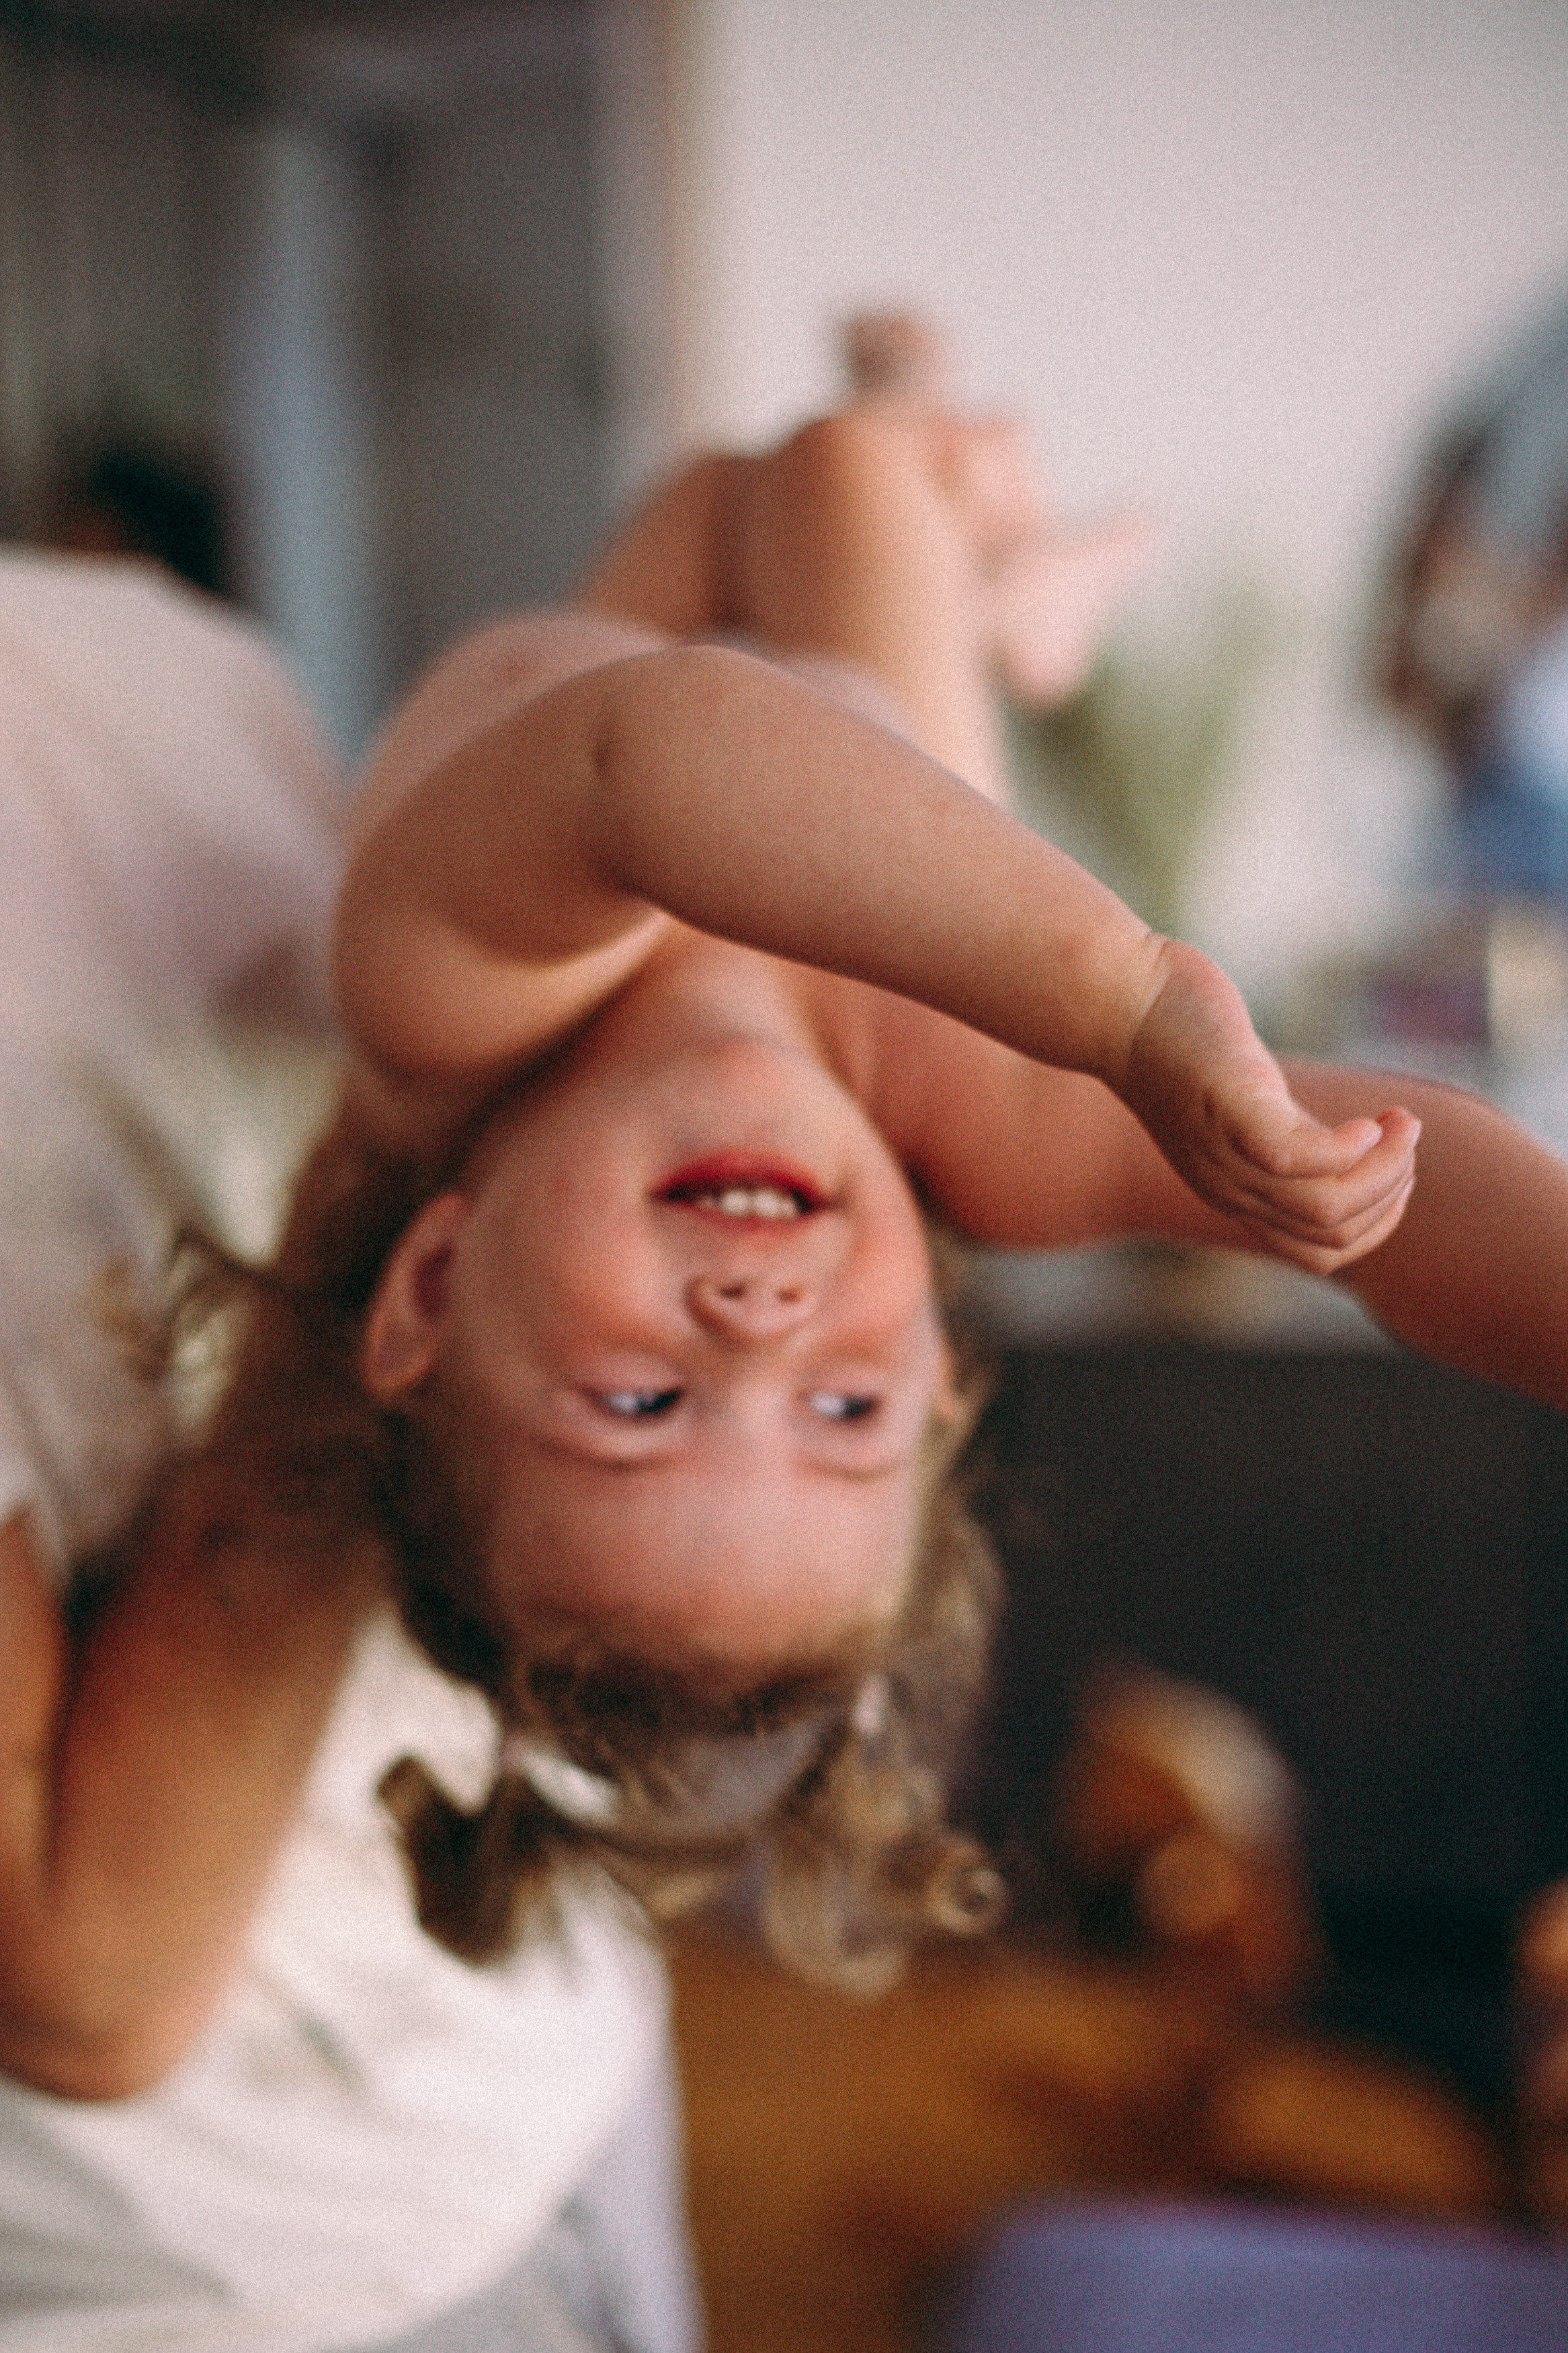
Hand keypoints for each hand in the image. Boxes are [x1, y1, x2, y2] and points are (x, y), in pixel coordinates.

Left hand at [1119, 939, 1419, 1273]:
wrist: (1115, 1000)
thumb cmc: (1184, 1040)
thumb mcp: (1246, 1104)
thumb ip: (1289, 1133)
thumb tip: (1352, 1146)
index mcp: (1237, 1192)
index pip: (1321, 1253)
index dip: (1378, 1219)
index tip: (1398, 1160)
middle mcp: (1229, 1187)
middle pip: (1333, 1237)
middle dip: (1392, 1193)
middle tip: (1404, 1134)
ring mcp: (1226, 1154)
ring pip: (1326, 1210)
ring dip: (1386, 1172)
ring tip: (1401, 1123)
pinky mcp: (1228, 1108)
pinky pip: (1297, 1161)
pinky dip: (1349, 1150)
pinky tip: (1371, 1121)